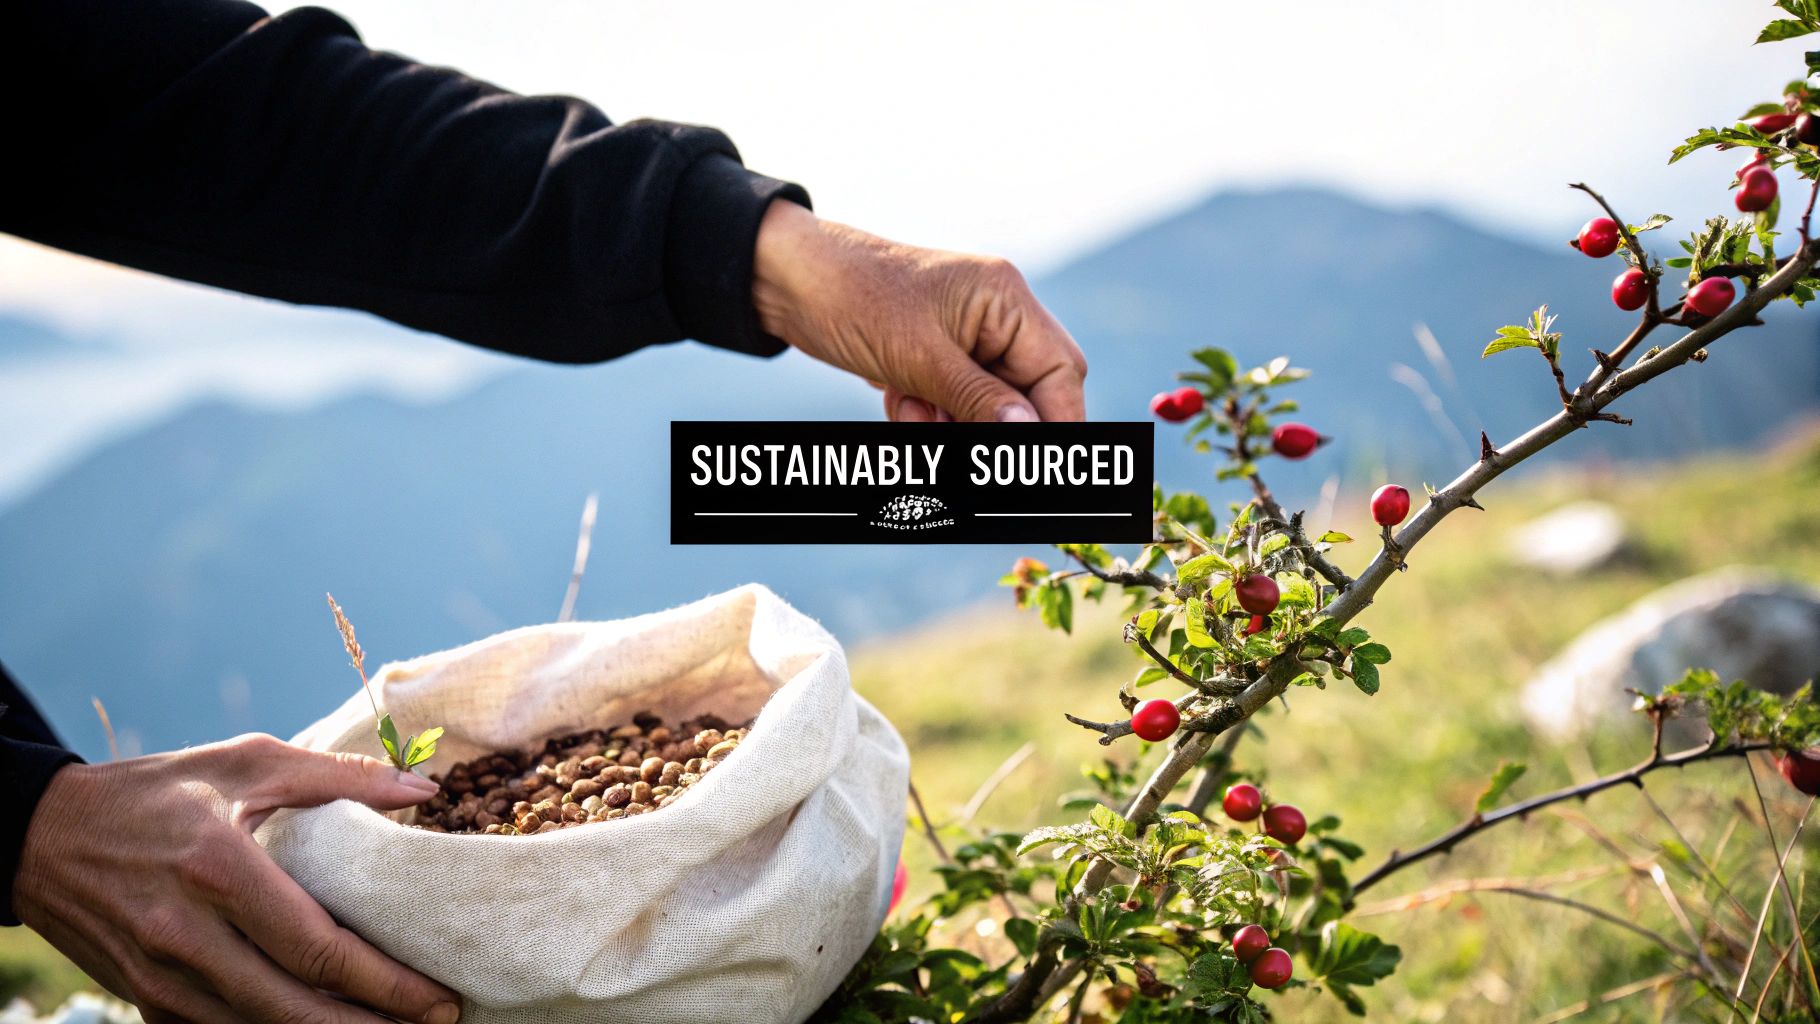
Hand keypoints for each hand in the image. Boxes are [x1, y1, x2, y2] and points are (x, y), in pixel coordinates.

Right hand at [15, 734, 460, 1023]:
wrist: (39, 835)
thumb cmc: (157, 790)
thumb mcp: (245, 762)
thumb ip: (338, 777)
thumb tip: (424, 788)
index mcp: (219, 870)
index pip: (318, 949)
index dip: (387, 983)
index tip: (439, 995)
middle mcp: (187, 935)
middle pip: (296, 1008)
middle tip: (439, 1021)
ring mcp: (160, 978)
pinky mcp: (144, 1000)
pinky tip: (322, 1023)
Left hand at [752, 201, 1087, 422]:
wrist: (785, 280)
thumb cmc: (852, 298)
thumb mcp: (919, 358)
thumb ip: (980, 399)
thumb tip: (1030, 435)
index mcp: (1005, 299)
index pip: (1059, 371)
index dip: (1056, 422)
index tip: (1037, 464)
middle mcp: (994, 314)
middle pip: (1026, 392)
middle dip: (995, 425)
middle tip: (960, 441)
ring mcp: (964, 335)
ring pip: (985, 405)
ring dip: (953, 424)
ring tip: (911, 408)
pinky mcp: (933, 355)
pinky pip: (950, 403)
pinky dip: (926, 415)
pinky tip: (896, 398)